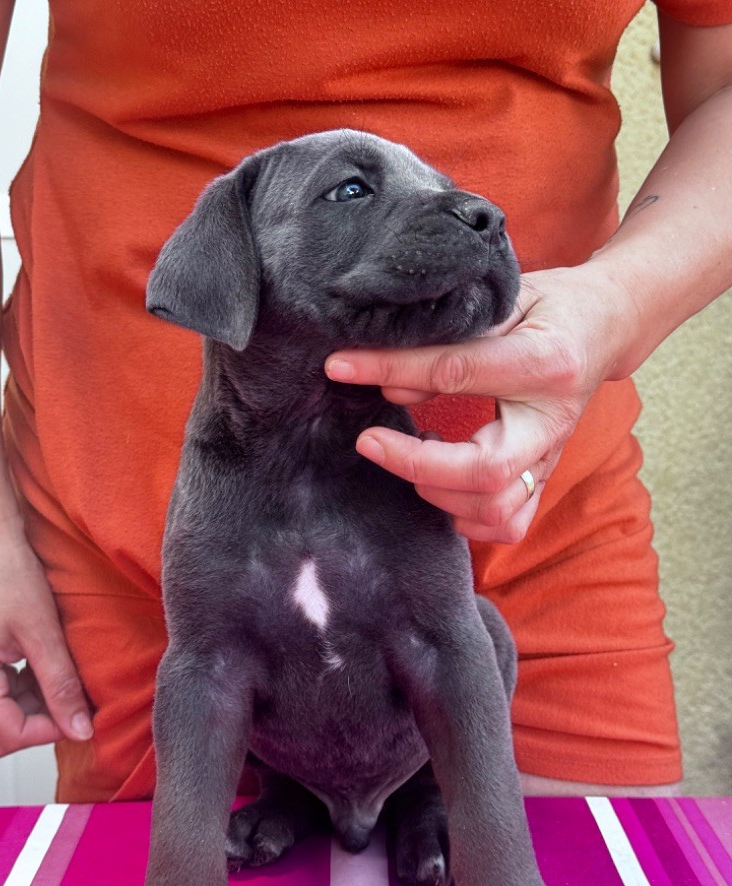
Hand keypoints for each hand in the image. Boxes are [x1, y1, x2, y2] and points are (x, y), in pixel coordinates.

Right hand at [0, 517, 92, 755]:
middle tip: (75, 699)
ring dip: (34, 707)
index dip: (52, 729)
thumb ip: (61, 686)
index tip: (82, 713)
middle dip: (42, 723)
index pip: (11, 735)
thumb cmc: (7, 574)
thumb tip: (79, 729)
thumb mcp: (43, 633)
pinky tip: (43, 667)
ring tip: (61, 675)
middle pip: (1, 736)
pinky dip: (22, 692)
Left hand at [325, 261, 638, 542]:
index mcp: (545, 362)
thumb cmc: (550, 305)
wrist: (607, 325)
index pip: (456, 372)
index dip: (390, 368)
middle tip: (369, 441)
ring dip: (439, 493)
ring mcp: (553, 456)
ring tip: (411, 455)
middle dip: (414, 463)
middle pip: (484, 470)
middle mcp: (553, 421)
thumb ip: (451, 336)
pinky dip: (469, 520)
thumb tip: (390, 383)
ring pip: (495, 508)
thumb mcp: (503, 299)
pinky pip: (511, 524)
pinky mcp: (547, 476)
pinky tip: (442, 489)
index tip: (341, 366)